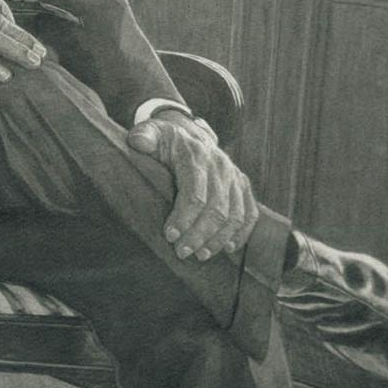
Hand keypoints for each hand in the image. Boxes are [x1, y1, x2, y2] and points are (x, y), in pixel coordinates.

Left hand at [127, 110, 257, 260]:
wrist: (186, 132)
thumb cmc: (163, 138)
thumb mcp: (150, 131)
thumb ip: (143, 136)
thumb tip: (138, 142)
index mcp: (196, 156)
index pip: (195, 193)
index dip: (183, 217)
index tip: (169, 236)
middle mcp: (220, 166)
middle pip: (216, 209)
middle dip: (198, 235)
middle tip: (181, 252)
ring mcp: (234, 176)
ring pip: (234, 214)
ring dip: (219, 239)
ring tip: (200, 255)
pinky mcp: (242, 185)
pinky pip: (250, 213)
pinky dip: (242, 233)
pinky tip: (229, 248)